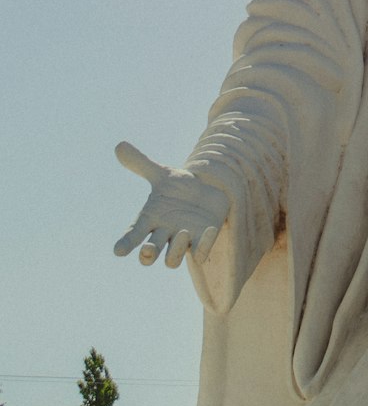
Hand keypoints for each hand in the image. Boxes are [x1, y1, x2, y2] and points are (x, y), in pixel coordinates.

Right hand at [113, 141, 228, 267]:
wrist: (207, 193)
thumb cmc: (179, 188)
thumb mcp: (162, 174)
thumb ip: (142, 163)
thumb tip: (119, 145)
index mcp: (150, 219)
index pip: (133, 235)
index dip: (126, 243)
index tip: (118, 250)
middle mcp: (164, 234)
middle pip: (150, 254)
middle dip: (148, 254)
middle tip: (147, 250)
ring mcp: (183, 241)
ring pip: (172, 260)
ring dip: (176, 250)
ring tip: (183, 231)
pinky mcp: (202, 243)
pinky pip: (201, 254)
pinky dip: (204, 245)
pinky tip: (210, 229)